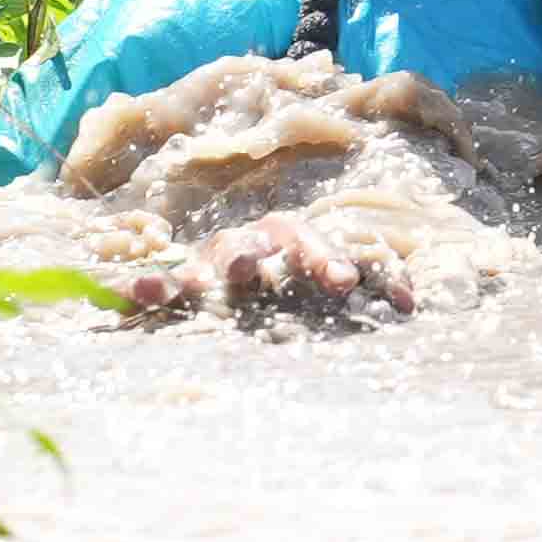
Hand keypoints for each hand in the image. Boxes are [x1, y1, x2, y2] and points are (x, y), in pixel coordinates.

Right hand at [122, 210, 417, 322]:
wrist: (237, 284)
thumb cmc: (299, 291)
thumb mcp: (337, 286)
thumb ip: (373, 286)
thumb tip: (409, 305)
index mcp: (296, 240)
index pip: (317, 239)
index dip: (330, 256)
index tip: (346, 281)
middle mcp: (257, 243)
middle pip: (267, 236)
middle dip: (270, 252)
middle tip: (265, 269)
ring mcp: (214, 263)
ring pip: (214, 256)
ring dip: (210, 267)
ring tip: (196, 283)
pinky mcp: (180, 286)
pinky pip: (161, 285)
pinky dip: (150, 288)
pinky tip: (132, 293)